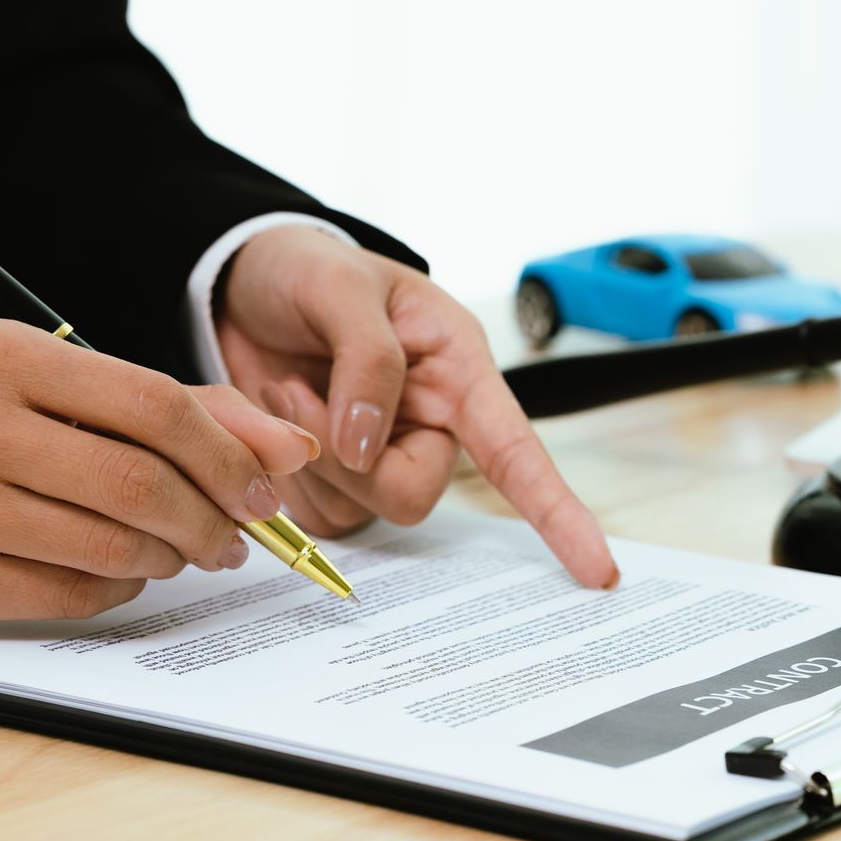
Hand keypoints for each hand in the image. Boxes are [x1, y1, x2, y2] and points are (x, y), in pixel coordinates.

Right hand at [0, 319, 319, 621]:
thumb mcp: (81, 389)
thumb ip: (195, 409)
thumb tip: (297, 450)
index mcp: (3, 355)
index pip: (153, 405)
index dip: (227, 456)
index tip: (265, 490)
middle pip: (137, 484)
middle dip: (210, 519)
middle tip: (238, 537)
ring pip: (108, 546)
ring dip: (170, 556)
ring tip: (184, 549)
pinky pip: (68, 595)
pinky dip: (118, 589)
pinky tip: (124, 571)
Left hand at [215, 226, 618, 587]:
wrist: (241, 283)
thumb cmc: (309, 270)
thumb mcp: (340, 286)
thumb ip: (367, 361)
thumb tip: (371, 446)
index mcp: (457, 372)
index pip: (518, 452)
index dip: (559, 512)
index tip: (599, 569)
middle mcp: (430, 424)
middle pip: (412, 493)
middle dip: (347, 458)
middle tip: (294, 391)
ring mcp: (382, 457)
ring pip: (359, 508)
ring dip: (306, 455)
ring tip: (282, 386)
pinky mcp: (335, 480)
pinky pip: (315, 512)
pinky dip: (282, 470)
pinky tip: (273, 416)